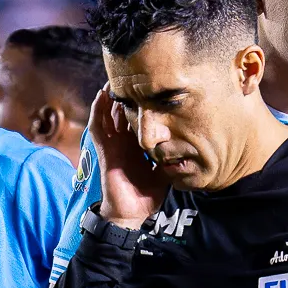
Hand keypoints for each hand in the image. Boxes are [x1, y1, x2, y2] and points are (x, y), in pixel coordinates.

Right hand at [89, 87, 164, 228]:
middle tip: (130, 74)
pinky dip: (98, 112)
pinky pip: (98, 128)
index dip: (141, 104)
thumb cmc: (146, 196)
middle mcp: (123, 143)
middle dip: (125, 96)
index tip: (148, 86)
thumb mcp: (164, 173)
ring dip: (109, 98)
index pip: (137, 120)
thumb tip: (189, 149)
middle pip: (121, 113)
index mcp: (137, 146)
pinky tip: (101, 96)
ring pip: (107, 115)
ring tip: (114, 77)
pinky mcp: (104, 152)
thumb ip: (171, 160)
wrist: (131, 214)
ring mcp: (112, 146)